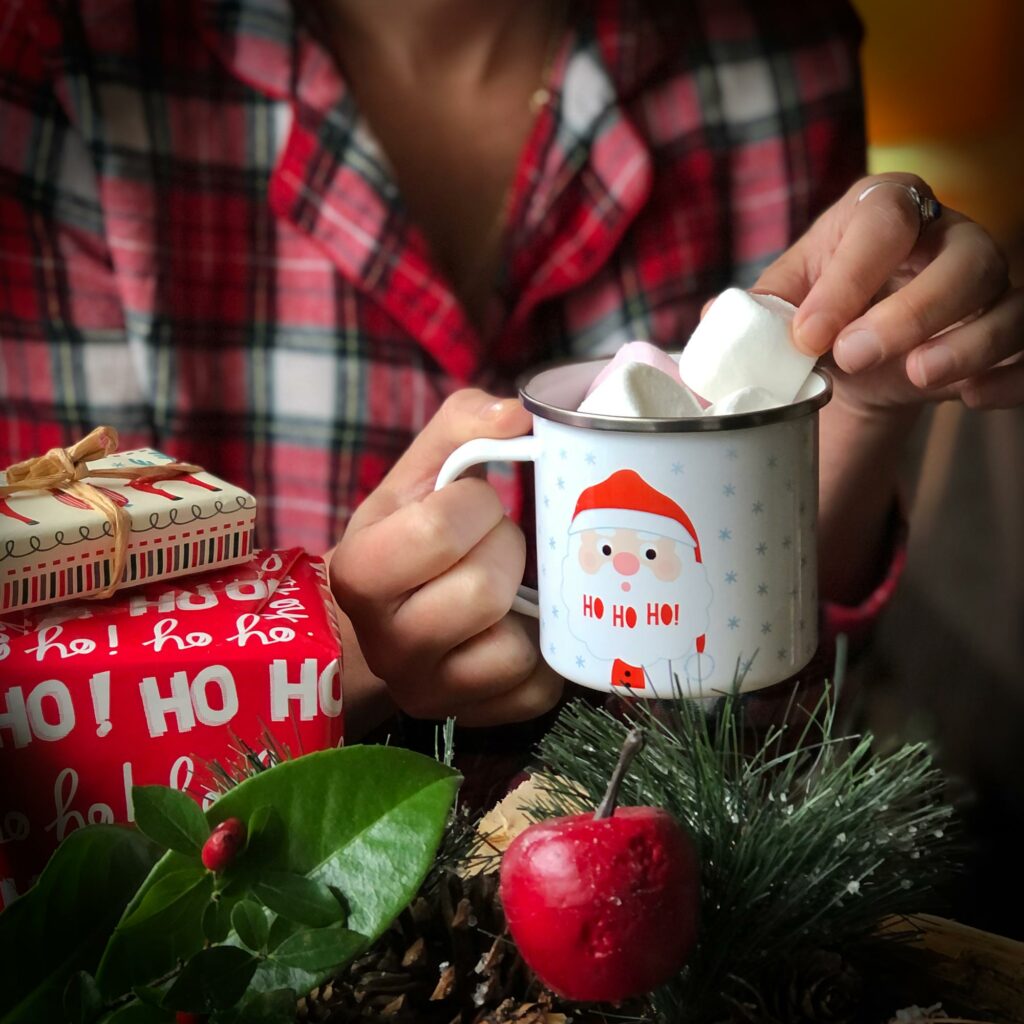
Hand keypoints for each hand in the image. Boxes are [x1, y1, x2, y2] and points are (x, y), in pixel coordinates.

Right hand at [330, 390, 562, 725]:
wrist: (386, 622)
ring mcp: (429, 692)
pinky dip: (542, 652)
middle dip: (504, 551)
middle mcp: (386, 645)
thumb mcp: (418, 475)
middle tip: (492, 545)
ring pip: (513, 647)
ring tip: (504, 587)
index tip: (470, 504)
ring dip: (523, 605)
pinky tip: (518, 628)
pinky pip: (537, 688)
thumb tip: (519, 415)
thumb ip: (461, 427)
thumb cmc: (408, 538)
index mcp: (359, 572)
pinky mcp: (474, 719)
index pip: (440, 527)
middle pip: (483, 589)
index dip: (475, 504)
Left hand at [755, 172, 1021, 412]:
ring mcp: (986, 286)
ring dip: (967, 345)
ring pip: (1008, 304)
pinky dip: (1008, 378)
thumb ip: (760, 306)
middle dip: (911, 312)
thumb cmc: (820, 305)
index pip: (883, 225)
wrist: (853, 347)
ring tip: (917, 378)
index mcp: (886, 211)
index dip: (847, 280)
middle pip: (965, 260)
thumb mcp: (787, 296)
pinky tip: (970, 399)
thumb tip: (717, 319)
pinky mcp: (1004, 330)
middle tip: (853, 356)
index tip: (807, 334)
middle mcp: (949, 238)